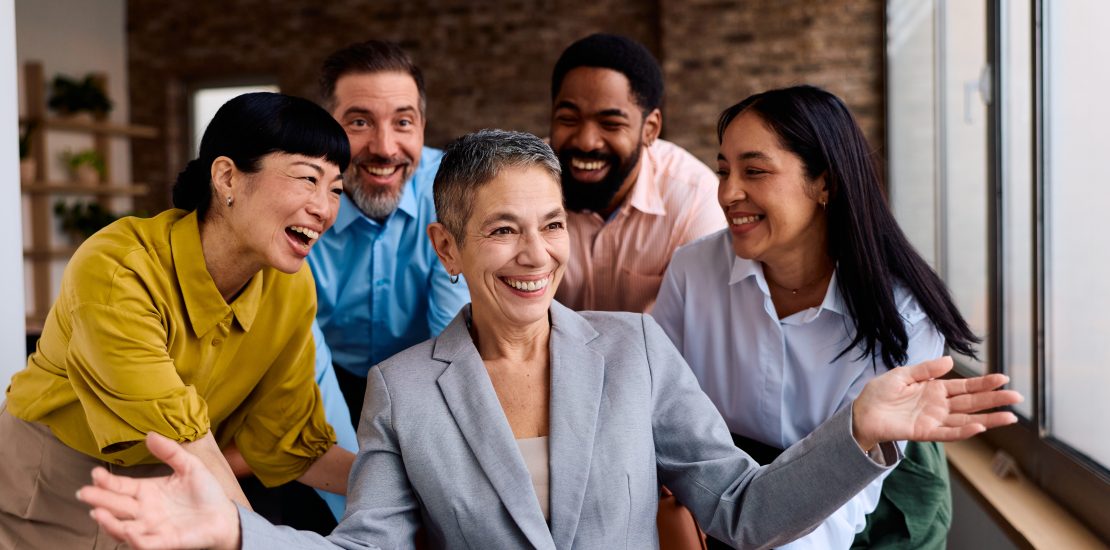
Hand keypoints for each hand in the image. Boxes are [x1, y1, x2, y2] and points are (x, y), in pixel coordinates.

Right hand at [77, 432, 241, 549]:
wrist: (225, 515)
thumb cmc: (206, 492)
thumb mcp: (189, 466)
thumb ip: (170, 451)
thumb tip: (150, 434)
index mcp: (147, 492)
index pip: (121, 486)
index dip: (107, 481)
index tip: (95, 473)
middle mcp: (144, 511)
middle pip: (116, 506)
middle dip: (99, 500)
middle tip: (83, 493)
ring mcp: (152, 528)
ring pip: (123, 528)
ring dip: (110, 522)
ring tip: (98, 512)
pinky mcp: (165, 542)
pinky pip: (146, 544)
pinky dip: (136, 539)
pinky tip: (129, 530)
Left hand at [851, 357, 1021, 450]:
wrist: (861, 412)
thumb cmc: (880, 393)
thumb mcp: (903, 374)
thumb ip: (926, 369)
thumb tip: (950, 361)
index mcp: (935, 389)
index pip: (966, 386)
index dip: (984, 383)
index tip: (1004, 378)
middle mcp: (939, 405)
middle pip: (972, 403)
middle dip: (994, 400)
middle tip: (1017, 397)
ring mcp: (934, 420)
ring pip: (967, 420)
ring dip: (988, 418)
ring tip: (1009, 416)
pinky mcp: (925, 432)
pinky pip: (948, 433)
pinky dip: (964, 431)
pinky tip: (980, 427)